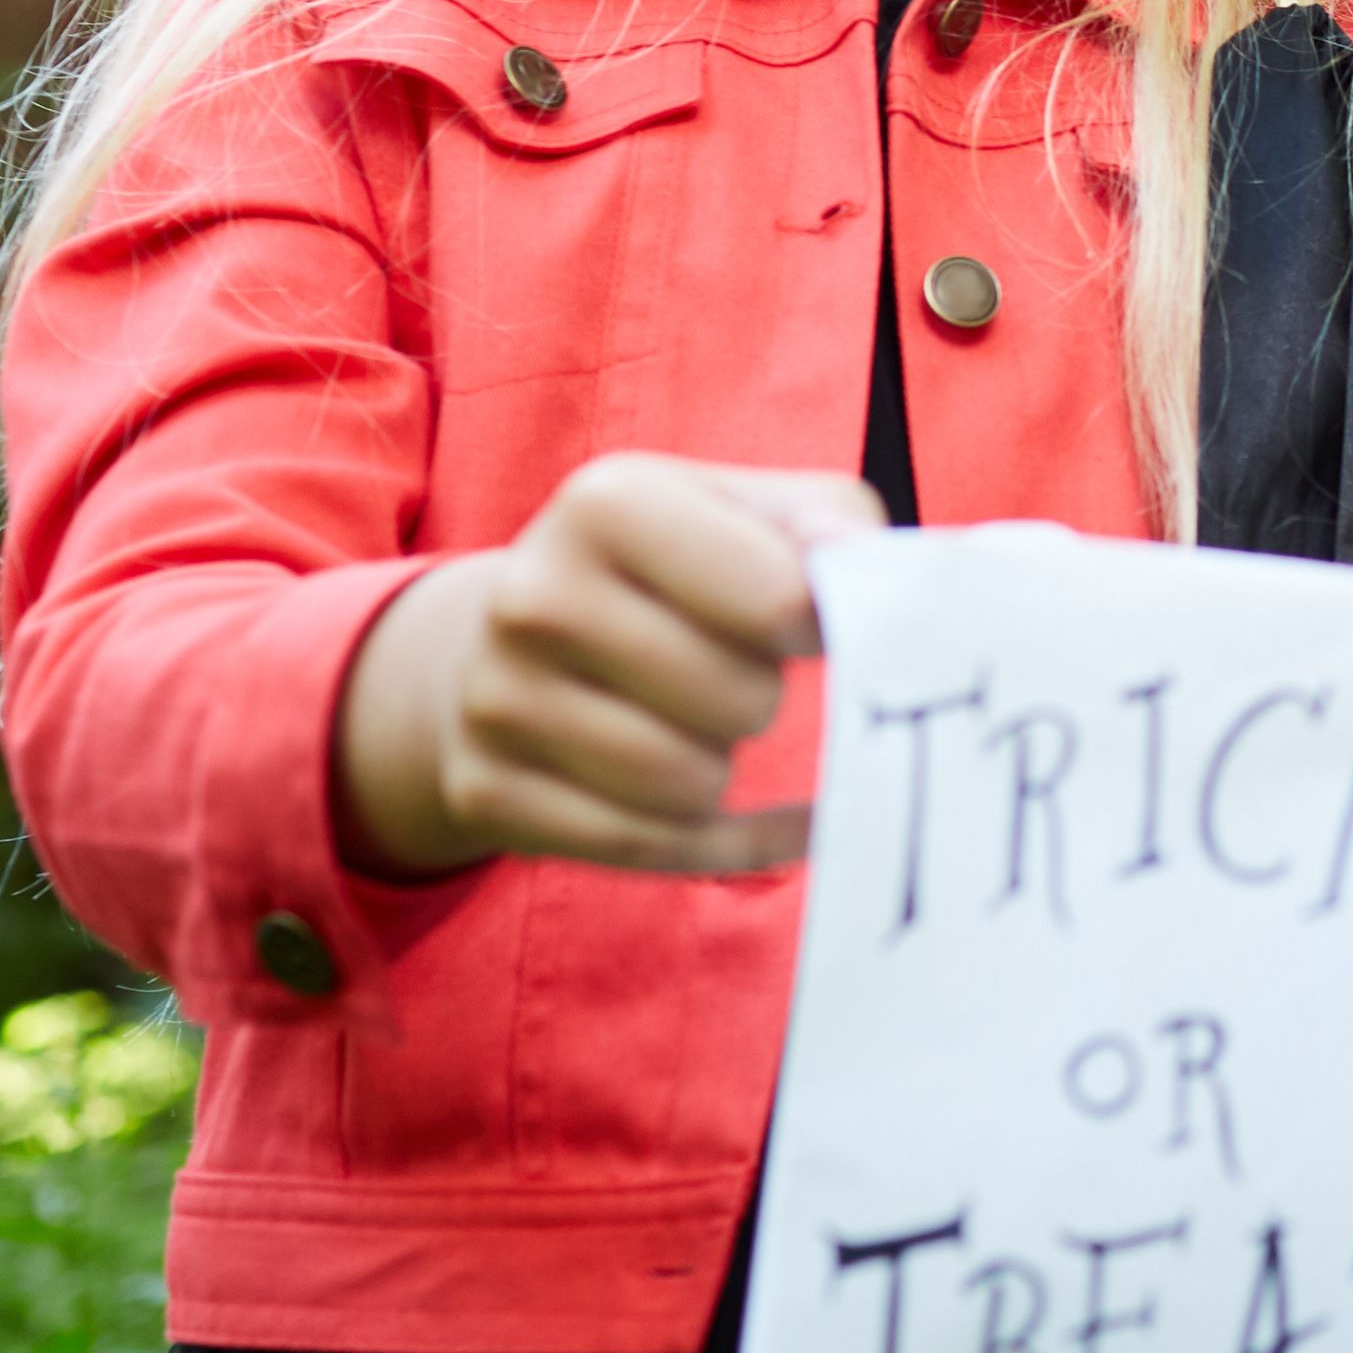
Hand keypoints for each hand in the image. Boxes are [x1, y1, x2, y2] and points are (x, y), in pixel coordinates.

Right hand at [336, 454, 886, 877]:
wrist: (489, 643)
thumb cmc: (662, 573)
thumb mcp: (738, 511)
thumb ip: (825, 526)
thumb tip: (868, 573)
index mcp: (607, 504)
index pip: (780, 600)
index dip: (825, 627)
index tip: (817, 625)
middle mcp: (535, 596)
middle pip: (740, 703)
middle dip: (762, 698)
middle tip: (735, 673)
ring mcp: (496, 700)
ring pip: (690, 786)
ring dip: (722, 768)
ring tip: (696, 724)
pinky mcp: (484, 792)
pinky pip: (649, 848)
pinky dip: (723, 841)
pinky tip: (755, 814)